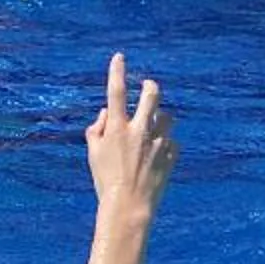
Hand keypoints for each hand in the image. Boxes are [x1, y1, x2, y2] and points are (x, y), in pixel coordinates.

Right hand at [83, 52, 174, 220]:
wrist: (128, 206)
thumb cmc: (105, 181)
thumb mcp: (93, 154)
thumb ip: (96, 129)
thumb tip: (106, 112)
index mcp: (117, 129)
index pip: (116, 92)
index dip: (117, 71)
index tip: (119, 57)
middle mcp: (140, 131)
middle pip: (151, 95)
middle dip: (150, 86)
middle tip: (147, 87)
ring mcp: (158, 142)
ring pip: (167, 117)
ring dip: (159, 118)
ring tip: (151, 129)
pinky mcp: (171, 154)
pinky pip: (171, 140)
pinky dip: (164, 143)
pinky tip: (155, 156)